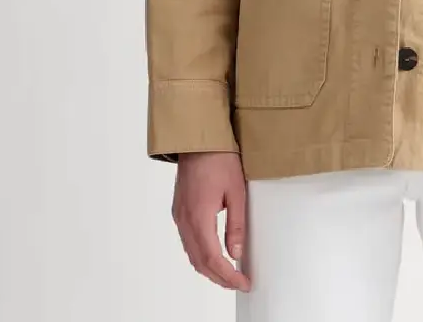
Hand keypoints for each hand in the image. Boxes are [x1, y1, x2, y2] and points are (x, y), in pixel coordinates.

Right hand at [172, 151, 251, 291]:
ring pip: (191, 254)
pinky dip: (200, 254)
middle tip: (238, 282)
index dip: (228, 276)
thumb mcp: (236, 191)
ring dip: (209, 268)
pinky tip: (213, 254)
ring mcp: (179, 216)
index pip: (212, 258)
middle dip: (219, 277)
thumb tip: (236, 253)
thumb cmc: (219, 159)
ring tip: (229, 273)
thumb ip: (236, 225)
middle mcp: (184, 220)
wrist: (198, 139)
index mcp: (199, 217)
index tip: (243, 283)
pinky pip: (187, 241)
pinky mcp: (179, 210)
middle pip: (199, 262)